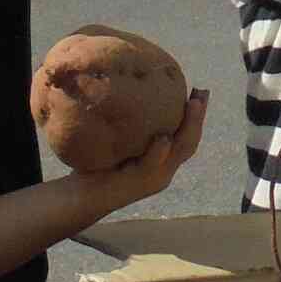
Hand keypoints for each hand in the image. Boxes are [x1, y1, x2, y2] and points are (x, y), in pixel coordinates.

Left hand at [72, 89, 209, 217]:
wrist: (78, 197)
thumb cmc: (97, 165)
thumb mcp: (116, 140)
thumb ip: (126, 122)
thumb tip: (126, 84)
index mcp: (161, 161)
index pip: (186, 137)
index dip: (196, 116)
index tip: (201, 92)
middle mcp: (162, 171)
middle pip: (188, 144)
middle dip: (198, 118)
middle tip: (201, 94)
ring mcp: (151, 180)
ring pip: (177, 153)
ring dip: (187, 129)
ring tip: (192, 105)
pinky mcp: (135, 185)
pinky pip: (150, 167)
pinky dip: (158, 153)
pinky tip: (163, 139)